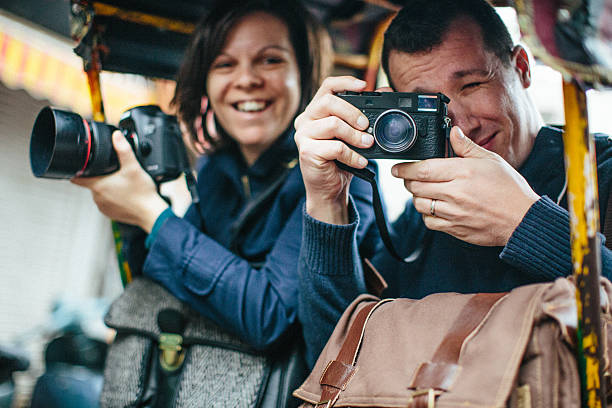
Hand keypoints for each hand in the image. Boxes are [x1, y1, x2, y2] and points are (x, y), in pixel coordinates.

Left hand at [71, 131, 168, 231]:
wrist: (152, 213)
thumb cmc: (142, 193)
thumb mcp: (133, 167)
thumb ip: (123, 150)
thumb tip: (116, 135)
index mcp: (98, 186)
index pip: (76, 178)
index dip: (77, 169)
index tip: (82, 165)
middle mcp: (97, 198)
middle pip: (91, 183)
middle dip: (99, 176)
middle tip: (114, 172)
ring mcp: (103, 207)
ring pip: (100, 193)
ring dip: (107, 188)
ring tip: (122, 184)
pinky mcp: (111, 213)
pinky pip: (107, 203)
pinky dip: (114, 198)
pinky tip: (125, 194)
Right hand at [293, 76, 373, 223]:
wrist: (328, 189)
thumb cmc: (339, 160)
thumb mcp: (353, 135)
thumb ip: (364, 115)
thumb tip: (386, 91)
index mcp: (315, 111)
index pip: (327, 86)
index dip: (345, 82)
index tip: (364, 86)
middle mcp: (305, 120)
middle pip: (329, 102)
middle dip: (353, 112)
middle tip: (367, 126)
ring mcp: (303, 136)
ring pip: (333, 124)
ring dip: (355, 136)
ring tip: (368, 145)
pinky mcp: (307, 152)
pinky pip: (335, 147)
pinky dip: (353, 155)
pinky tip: (361, 161)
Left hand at [392, 127, 539, 245]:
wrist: (522, 219)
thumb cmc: (509, 189)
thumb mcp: (490, 161)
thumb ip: (467, 147)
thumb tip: (453, 132)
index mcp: (462, 172)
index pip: (422, 169)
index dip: (404, 168)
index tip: (397, 168)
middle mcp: (454, 193)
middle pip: (415, 187)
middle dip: (408, 181)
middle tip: (409, 177)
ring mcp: (453, 213)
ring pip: (419, 204)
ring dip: (417, 197)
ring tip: (424, 190)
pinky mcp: (454, 228)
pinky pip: (429, 222)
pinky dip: (427, 214)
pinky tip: (434, 207)